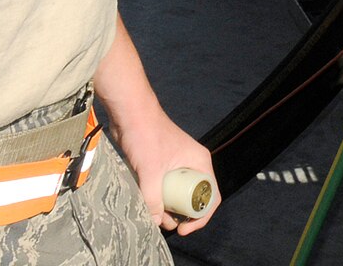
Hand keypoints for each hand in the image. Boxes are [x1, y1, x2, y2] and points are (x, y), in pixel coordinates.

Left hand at [108, 108, 218, 235]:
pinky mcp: (163, 165)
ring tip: (154, 216)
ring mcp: (178, 165)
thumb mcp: (150, 170)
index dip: (201, 216)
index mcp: (200, 162)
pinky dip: (160, 199)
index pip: (211, 195)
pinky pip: (167, 188)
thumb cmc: (146, 135)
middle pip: (195, 197)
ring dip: (170, 208)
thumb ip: (153, 197)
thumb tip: (154, 222)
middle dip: (183, 215)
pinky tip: (149, 204)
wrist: (131, 113)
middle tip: (166, 224)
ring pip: (179, 194)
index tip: (184, 228)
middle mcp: (192, 164)